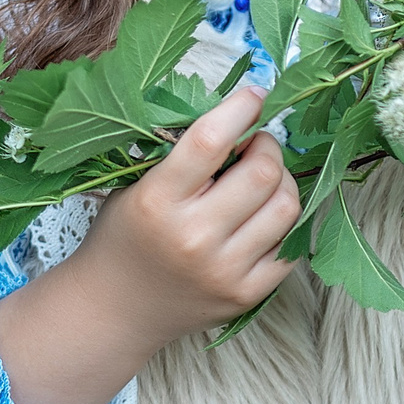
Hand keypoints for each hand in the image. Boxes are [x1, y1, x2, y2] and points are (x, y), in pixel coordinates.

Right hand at [0, 81, 300, 403]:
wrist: (113, 311)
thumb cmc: (123, 237)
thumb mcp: (135, 186)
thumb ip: (181, 155)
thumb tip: (240, 115)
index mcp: (157, 201)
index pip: (212, 140)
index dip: (241, 109)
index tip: (255, 93)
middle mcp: (194, 237)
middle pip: (262, 172)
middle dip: (267, 145)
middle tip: (256, 143)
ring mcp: (224, 270)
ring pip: (287, 207)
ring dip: (281, 182)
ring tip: (261, 179)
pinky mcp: (246, 294)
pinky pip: (291, 246)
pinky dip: (283, 222)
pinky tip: (264, 215)